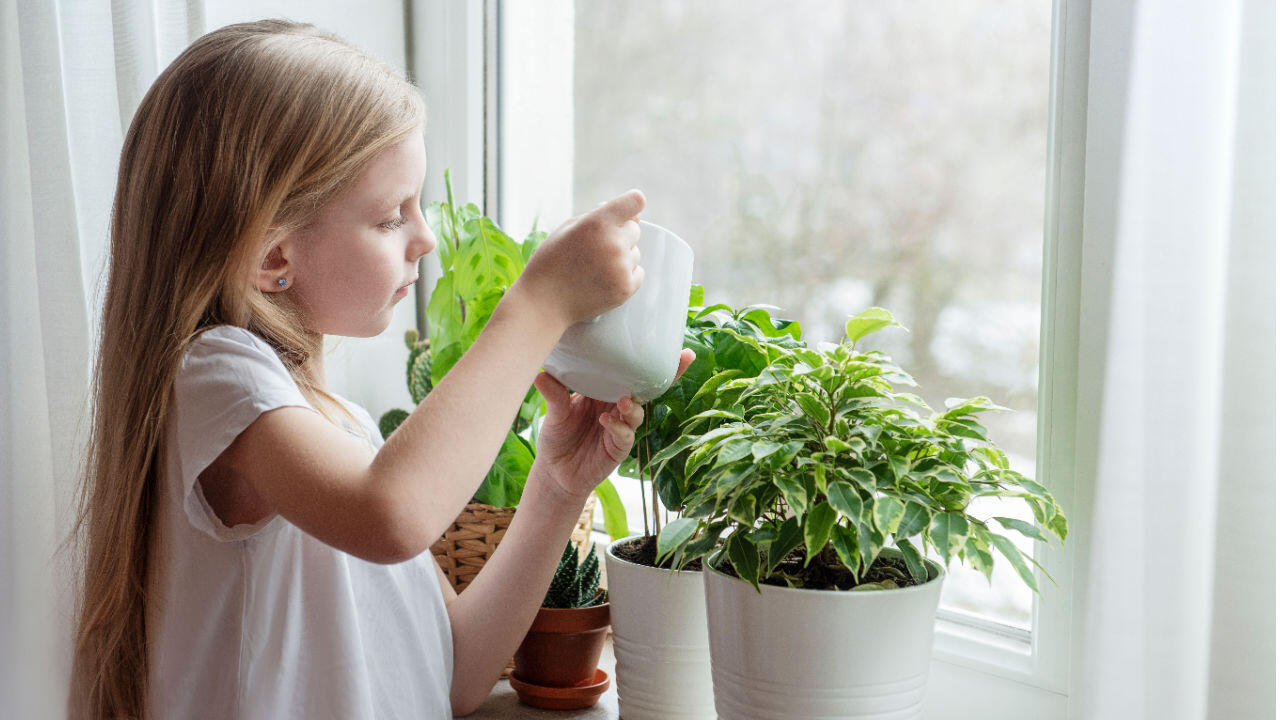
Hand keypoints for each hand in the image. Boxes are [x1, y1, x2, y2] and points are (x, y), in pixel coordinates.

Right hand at [515, 190, 645, 328]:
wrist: (543, 303)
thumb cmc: (551, 263)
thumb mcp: (567, 229)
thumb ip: (600, 217)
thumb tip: (635, 216)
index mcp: (598, 223)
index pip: (635, 201)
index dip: (632, 205)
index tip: (629, 211)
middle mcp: (613, 243)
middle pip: (635, 230)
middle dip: (620, 236)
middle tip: (596, 250)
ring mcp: (621, 267)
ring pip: (635, 253)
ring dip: (622, 258)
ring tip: (595, 268)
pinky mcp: (625, 289)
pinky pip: (638, 274)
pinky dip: (625, 276)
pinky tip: (603, 279)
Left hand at [531, 348, 696, 499]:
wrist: (554, 472)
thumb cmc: (557, 436)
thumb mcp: (554, 412)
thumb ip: (554, 394)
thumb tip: (542, 373)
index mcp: (605, 390)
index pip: (631, 371)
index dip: (650, 359)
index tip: (669, 343)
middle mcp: (617, 406)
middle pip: (647, 389)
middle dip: (667, 375)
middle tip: (681, 360)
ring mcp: (621, 427)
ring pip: (639, 412)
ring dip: (634, 405)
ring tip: (624, 400)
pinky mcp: (618, 448)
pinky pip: (625, 435)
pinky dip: (618, 427)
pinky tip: (606, 421)